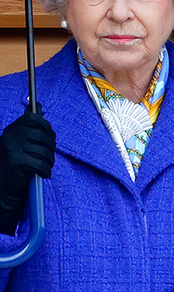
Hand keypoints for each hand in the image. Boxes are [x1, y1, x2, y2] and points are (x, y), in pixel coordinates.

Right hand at [0, 105, 55, 235]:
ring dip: (49, 161)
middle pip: (44, 136)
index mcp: (13, 128)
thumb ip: (29, 124)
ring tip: (44, 165)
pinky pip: (41, 164)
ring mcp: (12, 147)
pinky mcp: (16, 161)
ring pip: (44, 152)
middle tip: (47, 156)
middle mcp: (10, 135)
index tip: (48, 138)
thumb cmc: (19, 162)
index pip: (35, 118)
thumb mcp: (22, 140)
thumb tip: (35, 105)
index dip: (47, 129)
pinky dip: (46, 171)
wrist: (6, 186)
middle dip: (50, 148)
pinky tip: (42, 174)